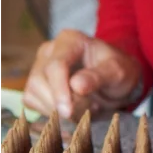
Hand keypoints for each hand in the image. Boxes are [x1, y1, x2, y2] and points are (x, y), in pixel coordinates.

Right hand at [23, 29, 141, 119]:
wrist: (114, 79)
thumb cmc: (117, 70)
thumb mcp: (118, 72)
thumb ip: (99, 76)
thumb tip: (76, 85)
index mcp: (71, 40)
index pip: (56, 66)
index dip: (59, 90)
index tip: (68, 112)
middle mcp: (50, 50)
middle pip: (40, 80)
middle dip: (62, 102)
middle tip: (91, 107)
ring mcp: (40, 65)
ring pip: (33, 92)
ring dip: (57, 109)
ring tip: (86, 106)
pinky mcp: (36, 83)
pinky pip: (33, 102)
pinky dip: (51, 112)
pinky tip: (73, 109)